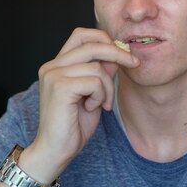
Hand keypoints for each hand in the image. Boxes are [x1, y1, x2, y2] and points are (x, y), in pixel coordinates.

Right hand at [22, 28, 138, 181]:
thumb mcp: (93, 95)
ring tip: (102, 104)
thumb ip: (101, 74)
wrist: (55, 151)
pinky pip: (95, 81)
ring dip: (108, 87)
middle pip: (91, 43)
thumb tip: (117, 54)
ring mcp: (53, 75)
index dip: (104, 39)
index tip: (124, 53)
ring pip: (97, 67)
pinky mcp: (60, 87)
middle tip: (134, 64)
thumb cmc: (73, 126)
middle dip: (118, 53)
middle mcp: (51, 66)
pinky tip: (93, 108)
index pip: (81, 35)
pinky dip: (101, 95)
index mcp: (56, 65)